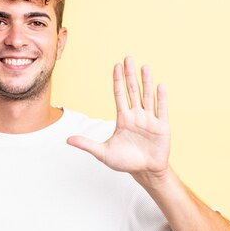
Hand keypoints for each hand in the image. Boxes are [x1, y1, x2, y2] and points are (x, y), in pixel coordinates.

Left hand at [67, 56, 170, 185]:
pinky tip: (160, 86)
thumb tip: (67, 140)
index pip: (119, 95)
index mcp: (123, 119)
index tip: (116, 66)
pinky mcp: (161, 127)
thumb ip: (87, 144)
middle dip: (130, 75)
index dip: (118, 81)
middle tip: (128, 58)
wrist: (145, 172)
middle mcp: (136, 116)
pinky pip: (161, 110)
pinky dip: (161, 99)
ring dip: (146, 82)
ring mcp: (149, 120)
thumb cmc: (125, 161)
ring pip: (147, 97)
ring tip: (144, 67)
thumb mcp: (103, 153)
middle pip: (132, 91)